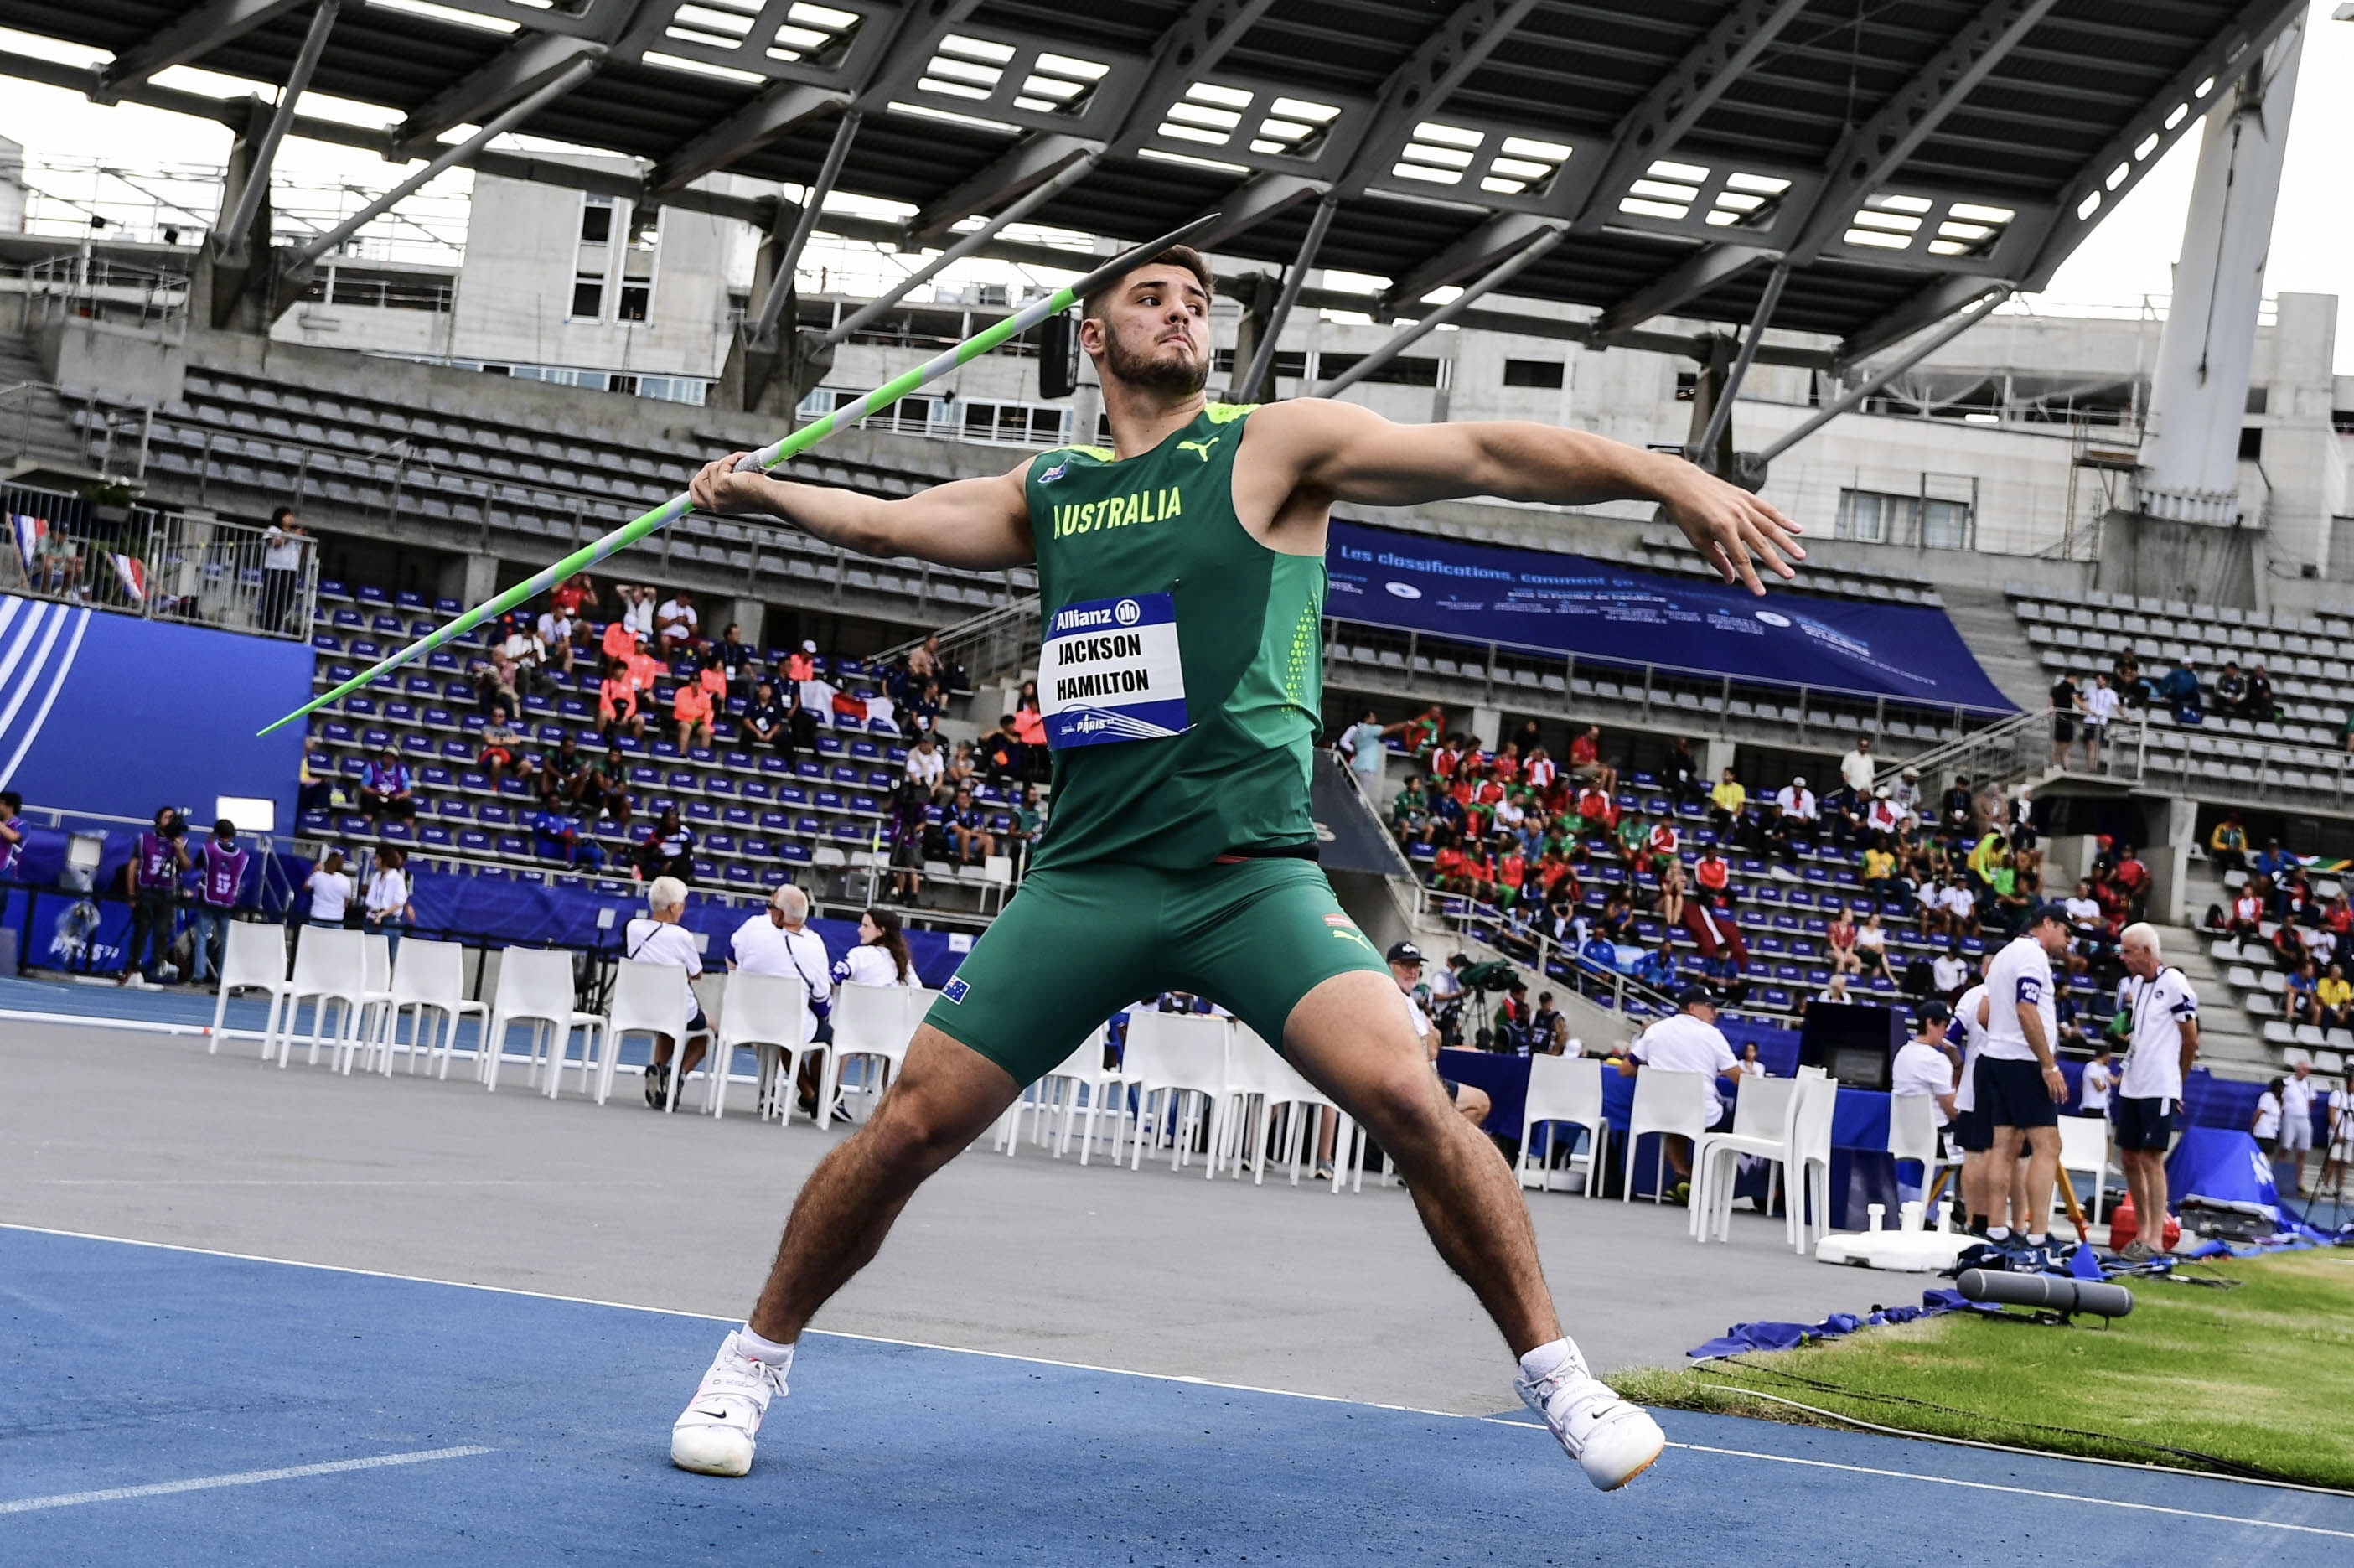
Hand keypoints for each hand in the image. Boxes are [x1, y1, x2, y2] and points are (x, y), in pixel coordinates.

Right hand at [688, 452, 778, 517]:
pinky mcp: (722, 483)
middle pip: (696, 481)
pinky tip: (746, 461)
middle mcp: (714, 504)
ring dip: (727, 462)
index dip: (694, 488)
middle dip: (710, 468)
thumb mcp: (739, 495)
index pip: (695, 500)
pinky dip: (734, 458)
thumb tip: (716, 471)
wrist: (773, 498)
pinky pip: (723, 463)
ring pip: (710, 469)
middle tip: (727, 465)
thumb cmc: (764, 496)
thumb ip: (726, 488)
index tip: (696, 480)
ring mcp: (716, 494)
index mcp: (718, 508)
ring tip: (743, 465)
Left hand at [1658, 463, 1803, 594]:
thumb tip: (1731, 579)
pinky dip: (1783, 520)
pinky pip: (1768, 510)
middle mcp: (1736, 516)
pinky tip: (1797, 529)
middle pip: (1761, 544)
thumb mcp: (1697, 539)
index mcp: (1722, 529)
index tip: (1761, 593)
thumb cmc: (1686, 513)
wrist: (1682, 482)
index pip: (1741, 559)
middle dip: (1776, 562)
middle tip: (1790, 576)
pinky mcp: (1746, 496)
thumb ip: (1716, 559)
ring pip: (1770, 526)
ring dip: (1787, 542)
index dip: (1751, 578)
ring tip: (1801, 556)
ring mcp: (1743, 505)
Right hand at [2043, 1065, 2067, 1102]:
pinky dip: (2051, 1094)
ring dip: (2056, 1097)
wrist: (2049, 1065)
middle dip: (2062, 1098)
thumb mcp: (2059, 1074)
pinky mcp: (2049, 1083)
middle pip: (2062, 1092)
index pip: (2065, 1089)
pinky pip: (2050, 1090)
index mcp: (2062, 1080)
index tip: (2066, 1099)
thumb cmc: (2053, 1068)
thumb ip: (2060, 1079)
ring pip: (2056, 1092)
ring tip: (2056, 1102)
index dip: (2066, 1095)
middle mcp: (2059, 1082)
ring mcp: (2054, 1083)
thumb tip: (2060, 1082)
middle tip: (2062, 1102)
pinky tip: (2050, 1097)